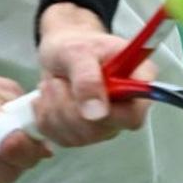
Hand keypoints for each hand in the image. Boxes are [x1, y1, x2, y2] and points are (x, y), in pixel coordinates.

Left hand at [33, 3, 153, 146]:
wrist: (59, 50)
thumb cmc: (75, 45)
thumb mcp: (78, 51)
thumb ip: (87, 78)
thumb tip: (97, 112)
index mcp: (136, 82)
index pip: (134, 115)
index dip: (110, 113)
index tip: (87, 96)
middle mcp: (124, 109)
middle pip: (99, 130)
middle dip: (70, 105)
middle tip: (62, 79)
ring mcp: (104, 125)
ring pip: (76, 136)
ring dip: (55, 107)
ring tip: (56, 83)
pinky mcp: (82, 134)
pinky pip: (59, 138)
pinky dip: (46, 116)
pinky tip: (50, 97)